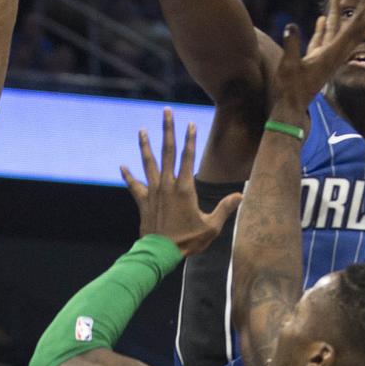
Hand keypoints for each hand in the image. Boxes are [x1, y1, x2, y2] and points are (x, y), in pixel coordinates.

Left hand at [120, 109, 241, 256]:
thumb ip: (225, 208)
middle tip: (166, 111)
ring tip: (142, 130)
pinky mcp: (143, 201)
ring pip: (148, 163)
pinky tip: (122, 166)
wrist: (161, 253)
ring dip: (145, 145)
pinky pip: (134, 185)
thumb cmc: (189, 240)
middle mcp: (167, 185)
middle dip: (168, 130)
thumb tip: (242, 195)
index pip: (188, 157)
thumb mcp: (212, 226)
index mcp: (185, 188)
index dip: (190, 139)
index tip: (190, 123)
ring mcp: (153, 191)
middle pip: (167, 151)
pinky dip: (128, 176)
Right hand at [272, 3, 364, 108]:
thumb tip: (291, 26)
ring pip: (335, 32)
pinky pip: (323, 39)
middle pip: (346, 30)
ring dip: (336, 16)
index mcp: (329, 55)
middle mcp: (331, 55)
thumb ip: (292, 45)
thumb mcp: (289, 65)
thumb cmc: (290, 89)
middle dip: (353, 12)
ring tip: (337, 0)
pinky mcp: (316, 59)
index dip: (359, 17)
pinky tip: (322, 19)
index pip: (349, 32)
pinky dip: (324, 28)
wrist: (291, 108)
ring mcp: (325, 57)